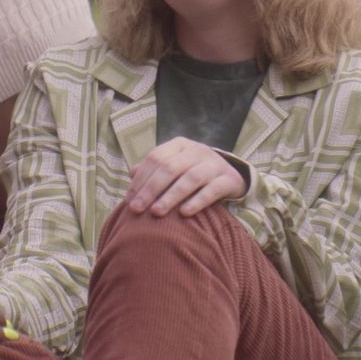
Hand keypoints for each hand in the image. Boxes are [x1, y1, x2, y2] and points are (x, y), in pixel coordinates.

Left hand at [125, 137, 247, 216]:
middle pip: (170, 168)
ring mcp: (215, 164)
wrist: (230, 176)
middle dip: (151, 189)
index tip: (129, 200)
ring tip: (156, 212)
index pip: (156, 158)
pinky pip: (212, 190)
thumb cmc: (193, 173)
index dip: (141, 179)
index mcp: (180, 145)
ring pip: (190, 178)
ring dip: (171, 196)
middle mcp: (198, 151)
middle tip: (137, 209)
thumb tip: (132, 174)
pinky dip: (197, 201)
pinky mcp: (229, 180)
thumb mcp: (174, 166)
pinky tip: (184, 213)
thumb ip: (154, 169)